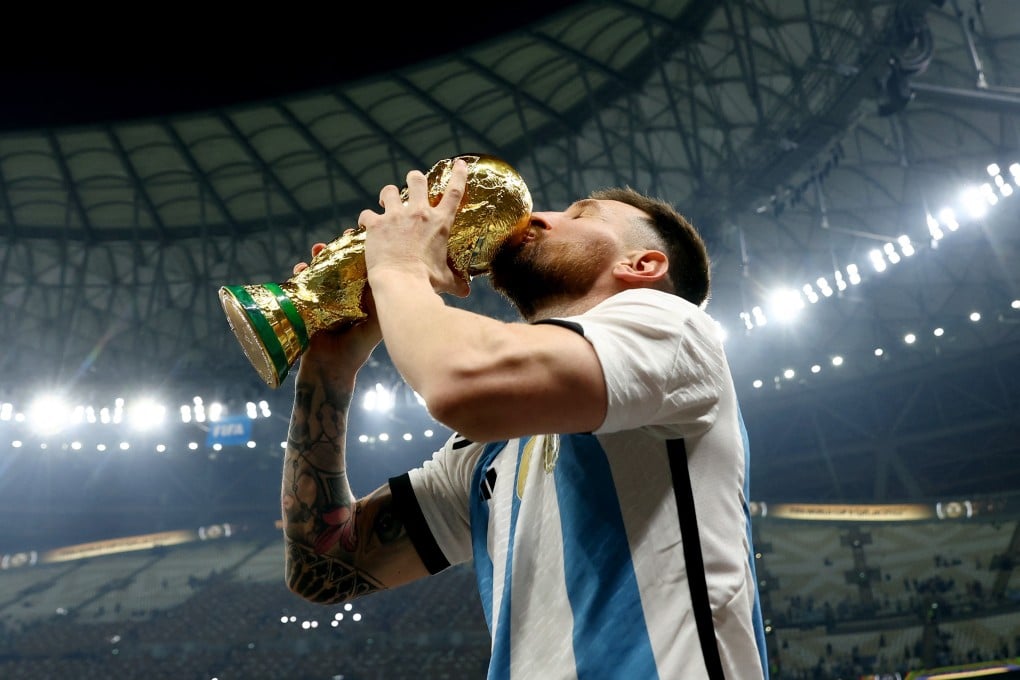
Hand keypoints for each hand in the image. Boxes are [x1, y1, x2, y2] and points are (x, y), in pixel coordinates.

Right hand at [293, 239, 381, 373]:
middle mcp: (344, 295)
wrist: (331, 370)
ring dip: (318, 258)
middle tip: (337, 239)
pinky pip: (301, 284)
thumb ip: (384, 307)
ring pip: (321, 270)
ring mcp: (325, 299)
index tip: (358, 236)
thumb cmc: (356, 350)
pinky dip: (299, 274)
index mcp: (361, 297)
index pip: (361, 267)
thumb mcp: (375, 326)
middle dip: (337, 250)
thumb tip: (400, 283)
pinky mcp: (307, 305)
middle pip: (340, 265)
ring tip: (317, 249)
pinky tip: (299, 269)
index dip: (359, 251)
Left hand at [359, 158, 470, 296]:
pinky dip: (365, 219)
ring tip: (385, 204)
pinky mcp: (375, 224)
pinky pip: (366, 214)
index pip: (454, 192)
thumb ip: (456, 282)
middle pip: (417, 180)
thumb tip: (465, 293)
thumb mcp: (445, 280)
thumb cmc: (427, 282)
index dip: (458, 174)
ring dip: (388, 196)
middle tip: (412, 186)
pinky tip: (364, 225)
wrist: (401, 283)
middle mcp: (419, 213)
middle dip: (415, 179)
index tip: (459, 163)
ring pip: (389, 191)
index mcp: (440, 223)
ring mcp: (396, 216)